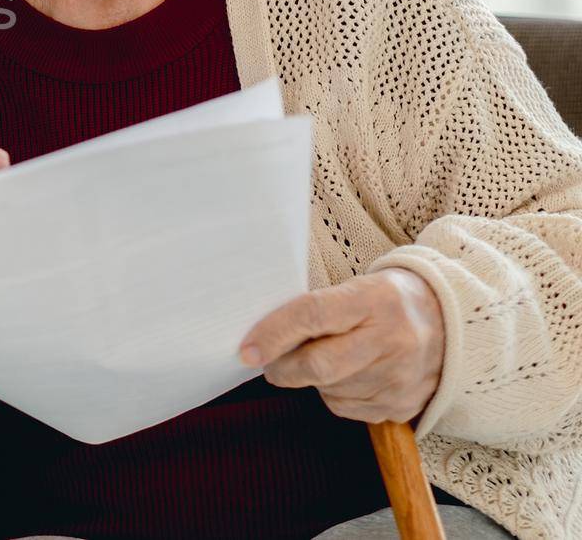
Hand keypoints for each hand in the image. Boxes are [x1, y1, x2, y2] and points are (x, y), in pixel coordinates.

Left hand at [239, 268, 445, 423]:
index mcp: (376, 299)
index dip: (274, 334)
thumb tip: (263, 339)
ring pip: (330, 390)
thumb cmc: (387, 301)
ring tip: (326, 358)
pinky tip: (348, 376)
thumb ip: (315, 309)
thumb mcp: (356, 288)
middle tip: (268, 363)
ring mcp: (402, 378)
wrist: (451, 324)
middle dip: (283, 368)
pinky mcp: (404, 406)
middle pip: (319, 365)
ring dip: (312, 380)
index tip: (246, 350)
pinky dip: (335, 394)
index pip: (313, 315)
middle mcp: (394, 340)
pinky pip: (347, 408)